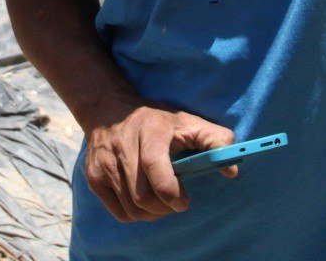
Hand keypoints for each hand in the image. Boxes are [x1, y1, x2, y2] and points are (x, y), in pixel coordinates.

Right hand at [83, 103, 236, 221]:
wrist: (110, 110)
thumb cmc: (157, 121)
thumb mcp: (188, 122)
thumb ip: (215, 141)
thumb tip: (232, 170)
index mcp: (150, 131)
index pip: (155, 167)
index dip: (171, 191)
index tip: (183, 201)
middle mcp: (122, 146)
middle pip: (143, 196)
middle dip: (164, 207)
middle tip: (175, 202)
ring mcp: (104, 163)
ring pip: (132, 208)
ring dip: (152, 213)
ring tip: (161, 201)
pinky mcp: (93, 177)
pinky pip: (119, 212)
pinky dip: (136, 214)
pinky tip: (144, 201)